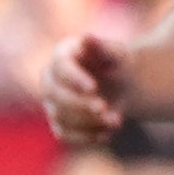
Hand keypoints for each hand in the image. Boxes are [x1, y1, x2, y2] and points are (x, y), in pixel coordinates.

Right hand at [35, 29, 132, 148]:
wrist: (122, 84)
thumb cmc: (118, 64)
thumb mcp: (118, 54)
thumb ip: (104, 47)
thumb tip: (87, 38)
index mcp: (63, 56)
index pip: (60, 67)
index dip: (74, 78)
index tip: (93, 87)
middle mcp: (51, 79)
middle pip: (55, 94)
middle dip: (80, 104)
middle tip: (105, 108)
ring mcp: (53, 102)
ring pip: (61, 116)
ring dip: (89, 121)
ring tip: (117, 121)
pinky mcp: (60, 122)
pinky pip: (64, 134)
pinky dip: (85, 137)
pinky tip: (107, 134)